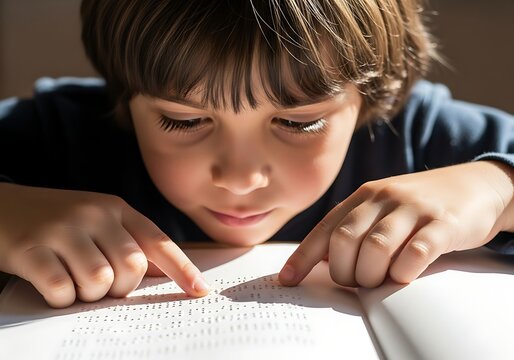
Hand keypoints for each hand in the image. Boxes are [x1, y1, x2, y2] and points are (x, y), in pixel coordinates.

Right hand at [0, 184, 209, 307]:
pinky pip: (62, 289)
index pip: (157, 240)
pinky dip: (63, 299)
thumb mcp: (96, 221)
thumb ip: (127, 243)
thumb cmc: (57, 221)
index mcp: (116, 208)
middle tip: (103, 285)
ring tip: (76, 284)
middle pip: (131, 266)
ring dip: (90, 295)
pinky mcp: (30, 248)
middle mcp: (94, 214)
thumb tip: (161, 276)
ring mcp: (62, 228)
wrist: (1, 206)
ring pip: (100, 280)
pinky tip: (54, 288)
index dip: (182, 268)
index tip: (200, 290)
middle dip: (122, 288)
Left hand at [279, 161, 513, 287]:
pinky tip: (404, 274)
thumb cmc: (419, 204)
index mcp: (364, 196)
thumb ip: (356, 228)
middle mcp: (384, 198)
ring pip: (376, 247)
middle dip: (344, 271)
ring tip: (379, 280)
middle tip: (356, 281)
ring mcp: (413, 209)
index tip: (287, 280)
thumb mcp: (383, 207)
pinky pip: (415, 251)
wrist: (475, 184)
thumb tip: (323, 262)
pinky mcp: (443, 224)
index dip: (303, 256)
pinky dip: (404, 270)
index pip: (325, 228)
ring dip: (371, 274)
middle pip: (345, 240)